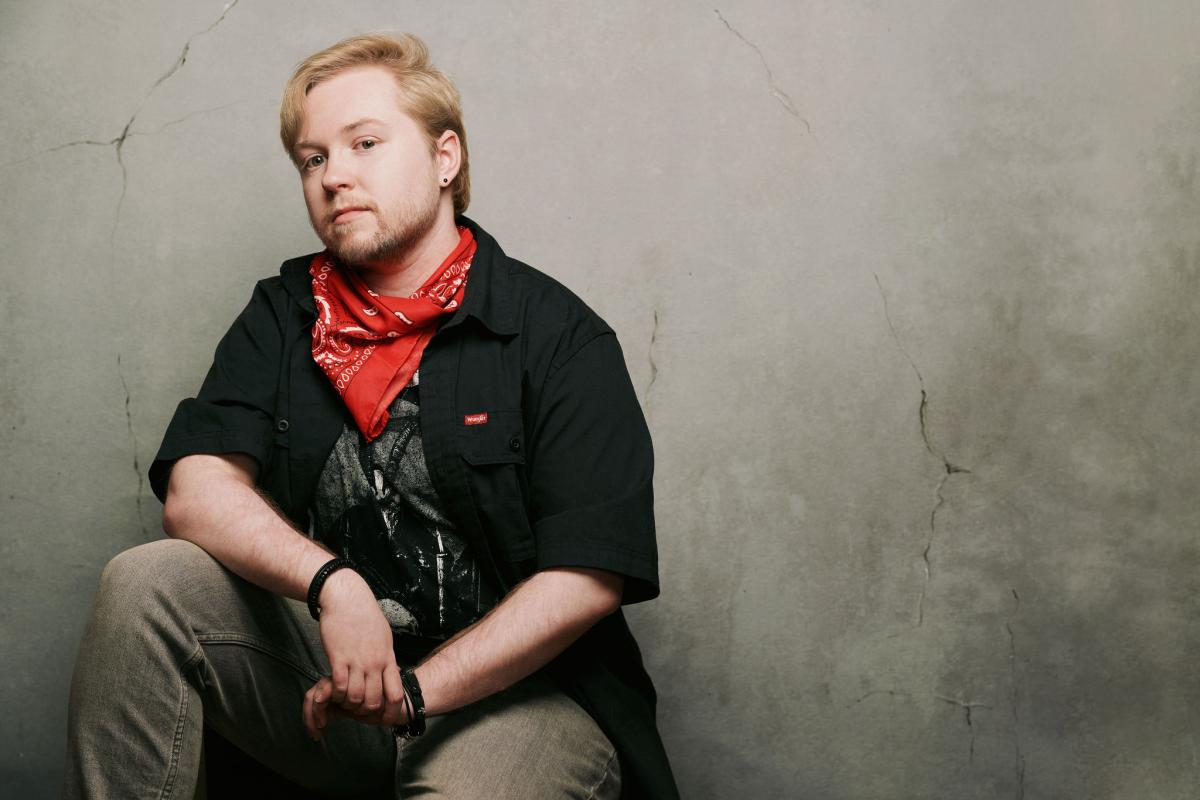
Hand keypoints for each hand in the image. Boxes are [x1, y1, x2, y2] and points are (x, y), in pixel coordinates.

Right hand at [306, 569, 404, 738]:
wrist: (347, 598)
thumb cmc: (364, 615)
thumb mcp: (383, 635)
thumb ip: (386, 656)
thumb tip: (391, 668)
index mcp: (387, 658)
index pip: (396, 693)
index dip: (391, 711)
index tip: (384, 718)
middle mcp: (375, 662)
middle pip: (374, 700)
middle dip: (365, 711)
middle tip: (357, 709)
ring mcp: (357, 661)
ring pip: (356, 697)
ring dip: (348, 703)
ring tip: (343, 699)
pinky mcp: (339, 657)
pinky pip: (339, 686)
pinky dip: (336, 694)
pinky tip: (333, 690)